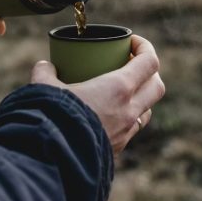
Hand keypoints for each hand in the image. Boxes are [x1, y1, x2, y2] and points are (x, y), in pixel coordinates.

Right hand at [31, 35, 164, 154]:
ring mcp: (126, 132)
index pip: (149, 62)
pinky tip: (108, 116)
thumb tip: (44, 66)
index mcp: (118, 88)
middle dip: (150, 73)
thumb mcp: (44, 88)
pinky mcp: (117, 148)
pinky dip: (126, 119)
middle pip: (157, 86)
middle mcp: (129, 110)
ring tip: (122, 92)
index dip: (145, 47)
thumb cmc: (53, 117)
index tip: (131, 41)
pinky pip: (131, 130)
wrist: (54, 159)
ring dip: (141, 98)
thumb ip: (45, 73)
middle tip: (130, 65)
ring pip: (147, 111)